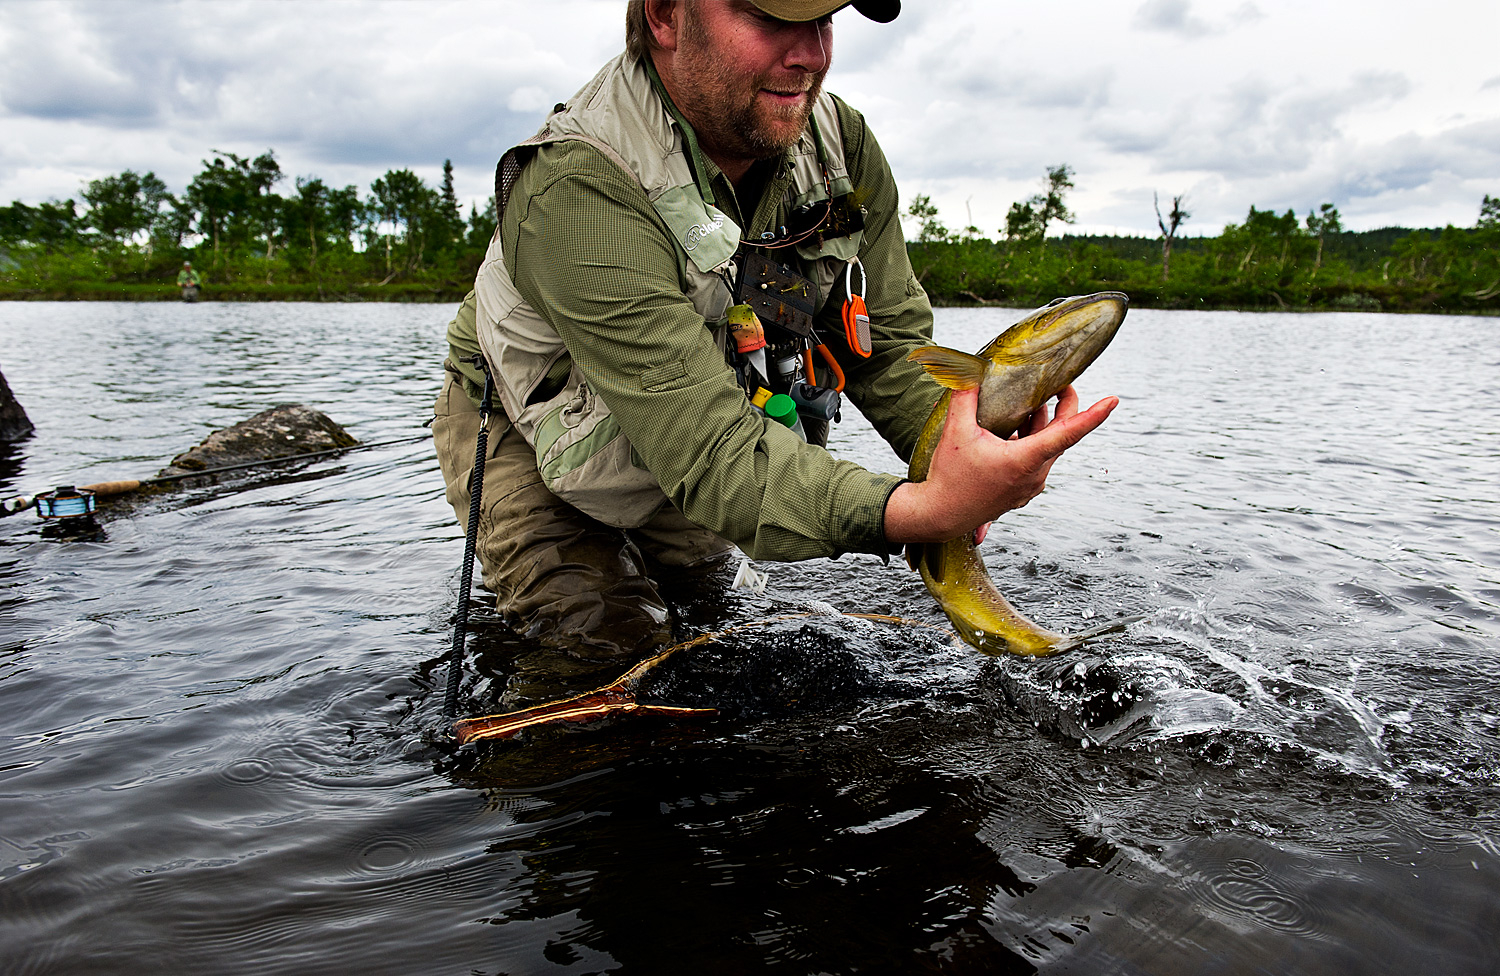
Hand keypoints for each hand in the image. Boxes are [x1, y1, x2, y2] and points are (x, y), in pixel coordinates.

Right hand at [884, 385, 1116, 544]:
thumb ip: (964, 398)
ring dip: (1041, 425)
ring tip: (1026, 404)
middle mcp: (1035, 475)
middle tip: (1060, 383)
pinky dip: (1030, 442)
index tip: (1113, 401)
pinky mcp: (1022, 492)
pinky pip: (1036, 461)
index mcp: (1026, 460)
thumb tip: (969, 373)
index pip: (1068, 433)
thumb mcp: (955, 433)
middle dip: (1062, 407)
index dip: (1094, 415)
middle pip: (1060, 435)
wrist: (940, 515)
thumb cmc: (949, 477)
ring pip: (1047, 448)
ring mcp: (1030, 486)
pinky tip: (1011, 431)